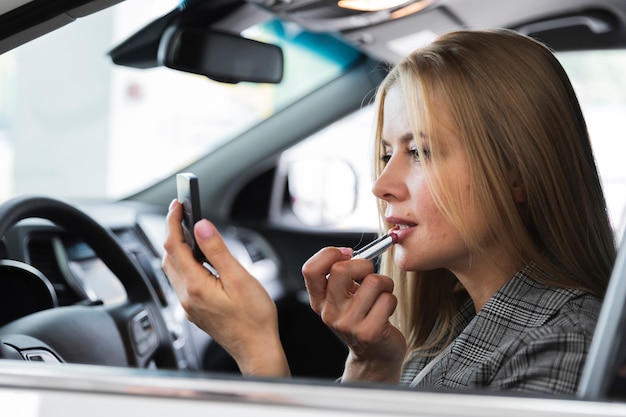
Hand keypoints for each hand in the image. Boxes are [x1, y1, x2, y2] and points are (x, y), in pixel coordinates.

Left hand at [162, 200, 288, 376]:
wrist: (256, 349)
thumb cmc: (254, 319)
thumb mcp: (240, 279)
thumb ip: (218, 251)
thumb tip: (202, 227)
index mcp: (195, 286)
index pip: (174, 245)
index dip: (174, 221)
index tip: (178, 204)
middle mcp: (186, 296)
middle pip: (169, 256)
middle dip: (173, 231)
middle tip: (184, 212)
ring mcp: (189, 305)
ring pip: (173, 269)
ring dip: (177, 248)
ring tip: (190, 232)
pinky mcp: (195, 310)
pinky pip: (181, 281)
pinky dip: (184, 264)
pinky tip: (199, 260)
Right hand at [301, 247, 406, 382]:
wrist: (375, 356)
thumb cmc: (362, 318)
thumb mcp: (343, 298)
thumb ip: (341, 276)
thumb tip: (351, 253)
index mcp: (319, 301)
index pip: (310, 269)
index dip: (330, 254)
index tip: (347, 254)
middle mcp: (330, 313)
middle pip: (340, 269)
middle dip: (363, 264)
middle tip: (368, 274)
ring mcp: (348, 324)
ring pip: (372, 282)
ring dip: (384, 283)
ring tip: (381, 294)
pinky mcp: (369, 332)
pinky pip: (387, 299)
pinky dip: (392, 300)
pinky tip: (386, 310)